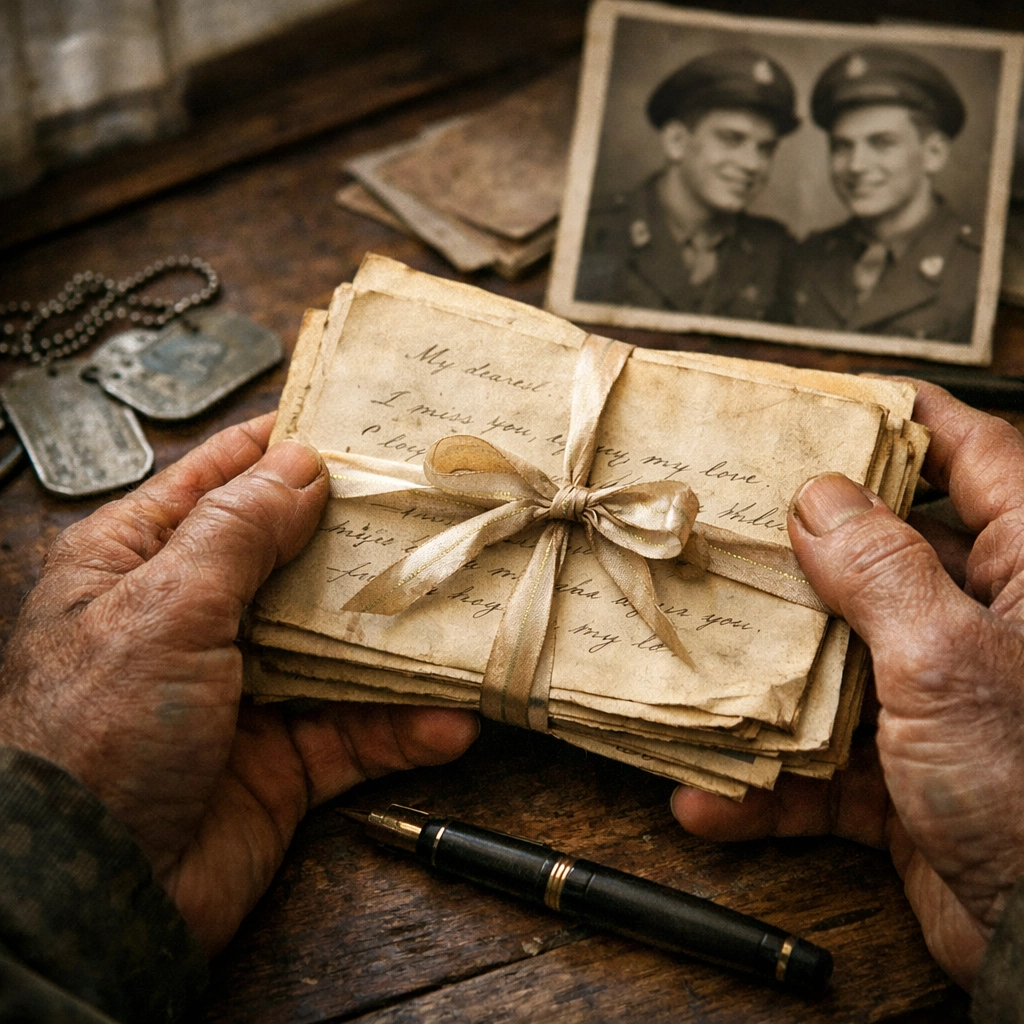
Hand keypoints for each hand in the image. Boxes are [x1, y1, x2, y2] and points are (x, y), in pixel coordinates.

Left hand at [0, 414, 478, 953]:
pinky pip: (358, 730)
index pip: (221, 482)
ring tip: (465, 608)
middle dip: (362, 538)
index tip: (355, 420)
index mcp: (143, 564)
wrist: (95, 893)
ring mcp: (247, 688)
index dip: (285, 449)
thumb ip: (237, 531)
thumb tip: (300, 464)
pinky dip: (405, 726)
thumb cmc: (98, 733)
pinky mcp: (285, 757)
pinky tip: (450, 719)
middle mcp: (198, 618)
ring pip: (340, 642)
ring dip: (400, 636)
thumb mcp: (164, 606)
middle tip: (437, 506)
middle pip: (298, 559)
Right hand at [670, 383, 1023, 989]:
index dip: (900, 420)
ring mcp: (942, 700)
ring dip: (765, 675)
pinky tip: (709, 801)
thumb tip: (821, 495)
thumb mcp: (947, 661)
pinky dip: (768, 787)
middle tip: (725, 516)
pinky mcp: (906, 775)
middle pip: (882, 554)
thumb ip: (880, 571)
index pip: (971, 455)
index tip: (824, 401)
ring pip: (837, 659)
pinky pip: (823, 764)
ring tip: (692, 655)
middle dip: (800, 547)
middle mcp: (987, 625)